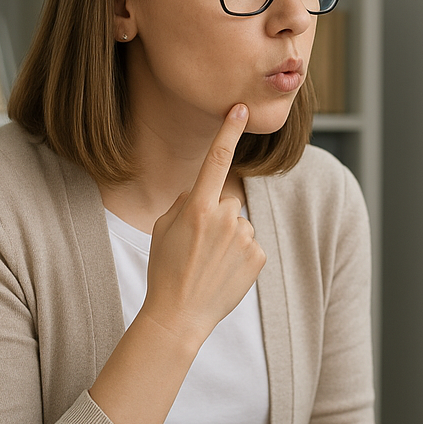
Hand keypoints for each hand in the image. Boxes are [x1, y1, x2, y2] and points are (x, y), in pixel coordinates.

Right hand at [142, 103, 265, 349]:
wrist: (179, 315)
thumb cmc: (166, 269)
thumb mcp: (164, 229)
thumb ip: (185, 203)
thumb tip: (201, 193)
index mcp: (196, 206)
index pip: (216, 160)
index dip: (228, 132)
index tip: (240, 108)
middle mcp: (224, 217)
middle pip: (228, 201)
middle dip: (216, 216)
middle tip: (199, 246)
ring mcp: (245, 237)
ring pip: (240, 225)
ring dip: (229, 238)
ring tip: (210, 264)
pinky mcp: (259, 256)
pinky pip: (251, 245)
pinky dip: (241, 256)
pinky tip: (224, 273)